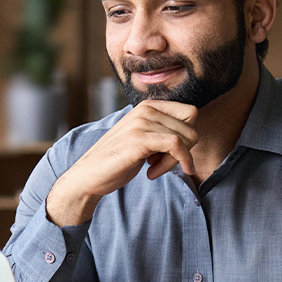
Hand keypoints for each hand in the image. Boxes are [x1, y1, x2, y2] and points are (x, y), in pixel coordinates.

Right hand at [46, 100, 198, 225]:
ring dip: (175, 161)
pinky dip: (175, 163)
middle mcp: (146, 109)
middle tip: (162, 164)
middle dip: (184, 150)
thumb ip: (162, 131)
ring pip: (185, 138)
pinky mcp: (140, 139)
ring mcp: (142, 122)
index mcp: (148, 106)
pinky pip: (176, 146)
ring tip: (154, 169)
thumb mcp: (143, 139)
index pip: (190, 113)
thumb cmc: (117, 160)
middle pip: (191, 126)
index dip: (187, 137)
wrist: (89, 174)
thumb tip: (192, 135)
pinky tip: (153, 174)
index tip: (170, 153)